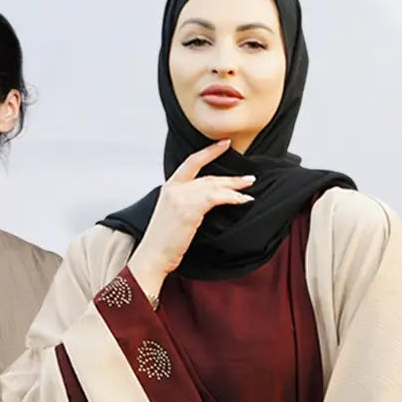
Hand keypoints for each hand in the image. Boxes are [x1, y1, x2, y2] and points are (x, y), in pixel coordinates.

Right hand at [129, 139, 254, 298]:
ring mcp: (181, 198)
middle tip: (248, 177)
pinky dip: (232, 197)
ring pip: (214, 185)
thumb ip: (186, 204)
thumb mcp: (172, 216)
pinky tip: (242, 200)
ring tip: (249, 186)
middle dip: (230, 177)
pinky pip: (215, 197)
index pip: (191, 162)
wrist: (152, 257)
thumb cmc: (162, 243)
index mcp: (169, 188)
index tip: (224, 144)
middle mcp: (174, 189)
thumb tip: (207, 202)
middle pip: (208, 176)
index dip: (209, 152)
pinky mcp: (188, 210)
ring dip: (235, 186)